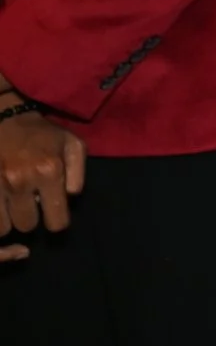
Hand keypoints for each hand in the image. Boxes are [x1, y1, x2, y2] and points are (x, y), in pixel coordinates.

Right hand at [0, 95, 84, 258]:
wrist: (5, 118)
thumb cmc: (41, 134)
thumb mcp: (72, 145)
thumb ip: (78, 174)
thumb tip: (70, 198)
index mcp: (49, 171)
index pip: (56, 221)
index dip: (56, 221)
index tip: (52, 215)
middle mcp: (21, 181)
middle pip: (26, 226)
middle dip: (29, 218)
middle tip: (28, 204)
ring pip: (3, 227)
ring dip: (7, 219)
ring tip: (11, 204)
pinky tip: (1, 202)